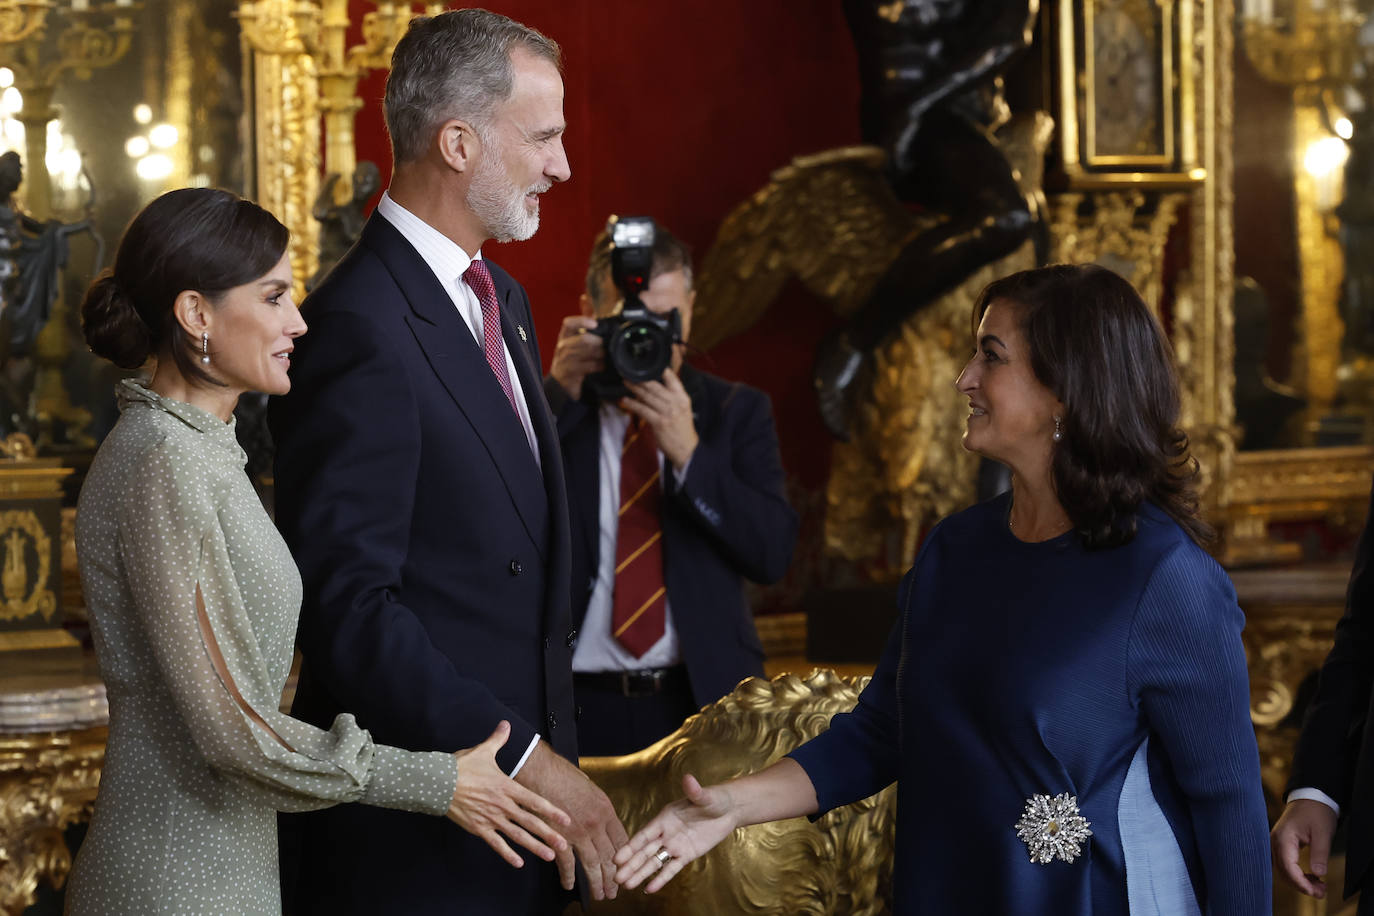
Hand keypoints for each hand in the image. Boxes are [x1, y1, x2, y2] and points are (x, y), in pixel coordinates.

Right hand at [446, 721, 572, 867]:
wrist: (438, 782)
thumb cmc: (461, 766)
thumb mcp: (483, 751)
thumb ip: (498, 739)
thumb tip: (505, 724)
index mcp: (507, 787)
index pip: (534, 801)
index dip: (551, 811)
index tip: (566, 821)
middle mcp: (503, 805)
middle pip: (530, 822)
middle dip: (548, 835)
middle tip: (564, 846)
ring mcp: (491, 818)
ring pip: (517, 836)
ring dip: (534, 846)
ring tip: (550, 856)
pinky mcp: (478, 828)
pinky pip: (496, 843)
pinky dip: (508, 854)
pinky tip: (519, 863)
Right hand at [515, 740, 628, 899]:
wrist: (540, 769)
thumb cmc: (563, 774)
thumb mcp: (591, 788)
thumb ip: (599, 807)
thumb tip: (603, 821)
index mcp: (606, 809)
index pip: (623, 841)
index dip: (625, 858)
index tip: (626, 868)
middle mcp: (596, 823)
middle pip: (610, 856)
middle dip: (613, 877)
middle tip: (614, 891)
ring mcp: (578, 831)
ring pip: (592, 864)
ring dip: (596, 882)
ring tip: (599, 895)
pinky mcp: (559, 836)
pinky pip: (567, 863)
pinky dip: (569, 876)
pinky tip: (570, 885)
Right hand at [549, 316, 603, 400]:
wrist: (561, 383)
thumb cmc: (571, 361)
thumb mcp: (573, 344)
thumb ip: (583, 330)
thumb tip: (595, 314)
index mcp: (564, 337)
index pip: (569, 323)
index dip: (582, 321)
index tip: (595, 324)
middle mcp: (562, 346)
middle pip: (583, 339)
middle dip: (598, 341)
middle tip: (606, 344)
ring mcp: (564, 360)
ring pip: (586, 352)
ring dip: (600, 353)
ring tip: (606, 355)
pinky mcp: (570, 372)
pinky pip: (588, 366)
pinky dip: (599, 365)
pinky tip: (602, 366)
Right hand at [613, 774, 738, 892]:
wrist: (729, 810)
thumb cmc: (715, 799)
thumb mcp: (705, 796)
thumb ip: (694, 791)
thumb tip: (688, 778)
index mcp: (665, 818)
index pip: (644, 835)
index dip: (631, 847)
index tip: (617, 858)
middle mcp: (666, 833)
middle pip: (645, 851)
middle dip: (631, 864)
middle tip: (616, 878)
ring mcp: (675, 845)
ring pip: (655, 862)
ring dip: (641, 873)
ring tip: (626, 886)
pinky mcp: (686, 855)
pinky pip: (672, 869)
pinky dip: (661, 878)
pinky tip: (649, 889)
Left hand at [621, 369, 697, 470]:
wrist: (686, 449)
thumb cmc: (682, 428)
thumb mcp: (683, 409)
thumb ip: (672, 396)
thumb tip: (654, 386)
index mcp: (683, 397)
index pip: (672, 378)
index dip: (659, 369)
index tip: (646, 363)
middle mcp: (676, 403)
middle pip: (655, 385)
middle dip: (640, 378)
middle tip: (628, 371)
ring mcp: (667, 412)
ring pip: (647, 396)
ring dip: (634, 388)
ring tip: (625, 382)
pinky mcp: (659, 423)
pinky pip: (642, 410)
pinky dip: (632, 404)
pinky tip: (624, 400)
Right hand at [1271, 798, 1338, 897]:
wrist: (1310, 797)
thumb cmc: (1316, 812)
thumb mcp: (1323, 833)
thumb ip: (1320, 854)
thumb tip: (1318, 874)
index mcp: (1283, 839)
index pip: (1288, 867)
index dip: (1301, 883)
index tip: (1315, 892)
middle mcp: (1275, 843)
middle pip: (1283, 872)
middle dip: (1301, 885)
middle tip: (1322, 892)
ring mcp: (1276, 844)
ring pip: (1283, 870)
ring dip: (1299, 881)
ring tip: (1319, 886)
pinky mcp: (1280, 845)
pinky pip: (1285, 865)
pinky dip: (1297, 874)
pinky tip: (1311, 876)